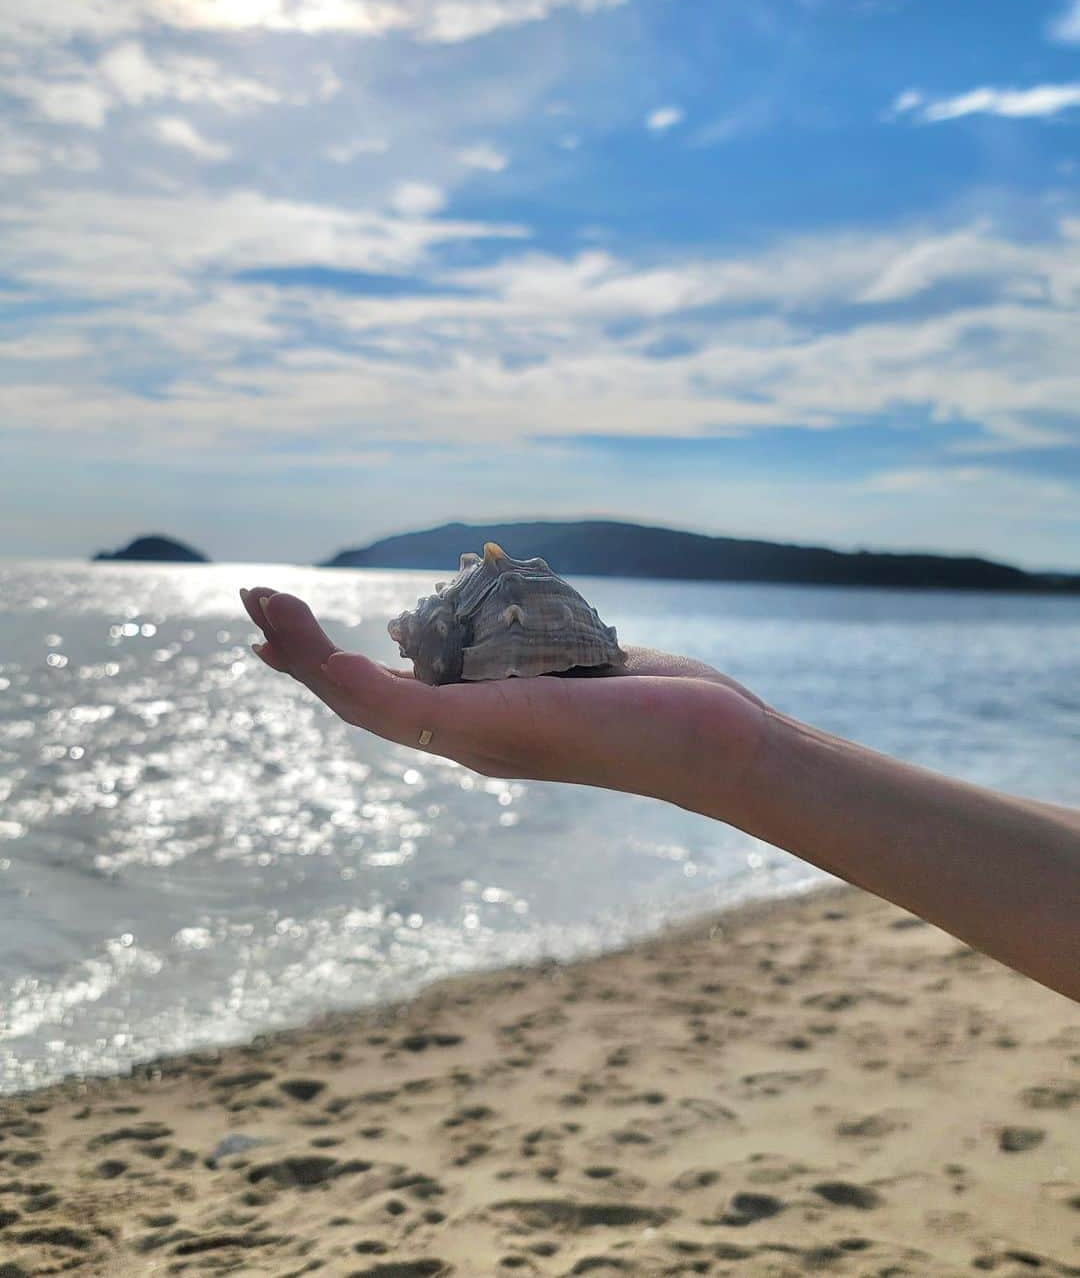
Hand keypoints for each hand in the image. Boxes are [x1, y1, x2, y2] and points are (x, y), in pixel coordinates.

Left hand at [239, 586, 768, 811]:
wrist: (709, 741)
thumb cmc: (608, 736)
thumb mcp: (497, 724)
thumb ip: (412, 705)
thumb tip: (331, 674)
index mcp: (452, 735)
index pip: (352, 691)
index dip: (300, 652)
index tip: (259, 606)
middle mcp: (476, 717)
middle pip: (373, 676)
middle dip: (311, 639)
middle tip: (260, 596)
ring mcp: (518, 692)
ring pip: (429, 657)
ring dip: (371, 633)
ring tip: (324, 617)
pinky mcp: (557, 667)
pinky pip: (490, 637)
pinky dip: (451, 614)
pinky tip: (442, 603)